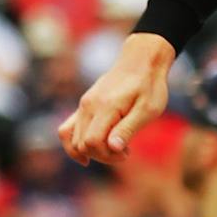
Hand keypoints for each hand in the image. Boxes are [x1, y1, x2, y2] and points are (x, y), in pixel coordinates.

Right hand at [59, 33, 175, 164]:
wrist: (141, 61)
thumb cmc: (149, 86)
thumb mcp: (148, 110)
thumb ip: (128, 129)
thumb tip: (113, 148)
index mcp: (105, 107)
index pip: (93, 142)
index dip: (107, 156)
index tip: (127, 153)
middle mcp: (88, 106)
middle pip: (82, 144)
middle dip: (102, 156)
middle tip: (125, 152)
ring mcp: (83, 105)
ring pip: (71, 138)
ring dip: (90, 151)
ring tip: (113, 149)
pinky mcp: (83, 105)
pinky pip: (67, 128)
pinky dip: (76, 143)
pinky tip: (91, 150)